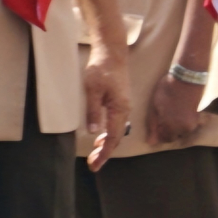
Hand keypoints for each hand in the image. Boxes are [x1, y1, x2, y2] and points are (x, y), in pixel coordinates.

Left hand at [83, 42, 130, 171]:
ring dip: (107, 144)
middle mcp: (125, 110)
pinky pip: (117, 124)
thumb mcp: (93, 89)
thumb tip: (94, 132)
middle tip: (92, 164)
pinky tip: (101, 136)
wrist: (112, 53)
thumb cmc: (101, 69)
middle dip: (105, 152)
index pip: (113, 137)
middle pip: (117, 137)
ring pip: (117, 131)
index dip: (104, 153)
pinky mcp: (120, 102)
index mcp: (120, 108)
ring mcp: (124, 106)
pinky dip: (109, 134)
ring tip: (95, 154)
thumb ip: (93, 111)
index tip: (95, 165)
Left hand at [145, 73, 203, 146]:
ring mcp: (192, 123)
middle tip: (163, 117)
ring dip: (176, 125)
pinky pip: (188, 124)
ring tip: (172, 112)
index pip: (164, 139)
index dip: (159, 133)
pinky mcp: (197, 116)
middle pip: (174, 136)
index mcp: (171, 128)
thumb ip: (153, 126)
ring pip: (182, 130)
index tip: (157, 124)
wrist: (187, 78)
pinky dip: (183, 120)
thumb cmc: (167, 91)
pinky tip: (179, 110)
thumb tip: (151, 142)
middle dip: (168, 130)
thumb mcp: (155, 107)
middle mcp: (183, 129)